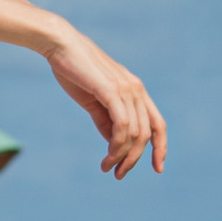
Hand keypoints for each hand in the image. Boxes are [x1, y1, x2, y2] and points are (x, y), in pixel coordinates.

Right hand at [45, 30, 166, 180]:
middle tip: (118, 174)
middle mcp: (136, 90)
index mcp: (136, 90)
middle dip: (134, 159)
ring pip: (135, 134)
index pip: (158, 124)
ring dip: (122, 156)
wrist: (61, 45)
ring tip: (108, 168)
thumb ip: (106, 120)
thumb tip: (115, 144)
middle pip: (147, 134)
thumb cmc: (75, 71)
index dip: (161, 147)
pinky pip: (122, 126)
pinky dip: (117, 146)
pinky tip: (107, 157)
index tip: (157, 168)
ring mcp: (126, 89)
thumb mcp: (94, 100)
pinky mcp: (112, 91)